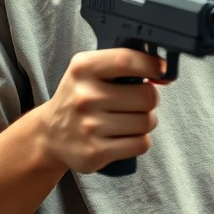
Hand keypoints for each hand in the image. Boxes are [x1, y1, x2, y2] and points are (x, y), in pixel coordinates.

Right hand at [34, 50, 162, 172]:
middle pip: (147, 96)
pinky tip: (125, 137)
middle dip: (149, 100)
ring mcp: (89, 126)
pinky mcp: (95, 152)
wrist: (50, 135)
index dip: (152, 65)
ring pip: (147, 122)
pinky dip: (140, 141)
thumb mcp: (90, 70)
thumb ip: (122, 64)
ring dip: (146, 121)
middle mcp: (84, 96)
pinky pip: (141, 144)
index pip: (127, 60)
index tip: (161, 70)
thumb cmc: (80, 98)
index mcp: (83, 69)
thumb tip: (164, 70)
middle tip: (137, 102)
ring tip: (129, 120)